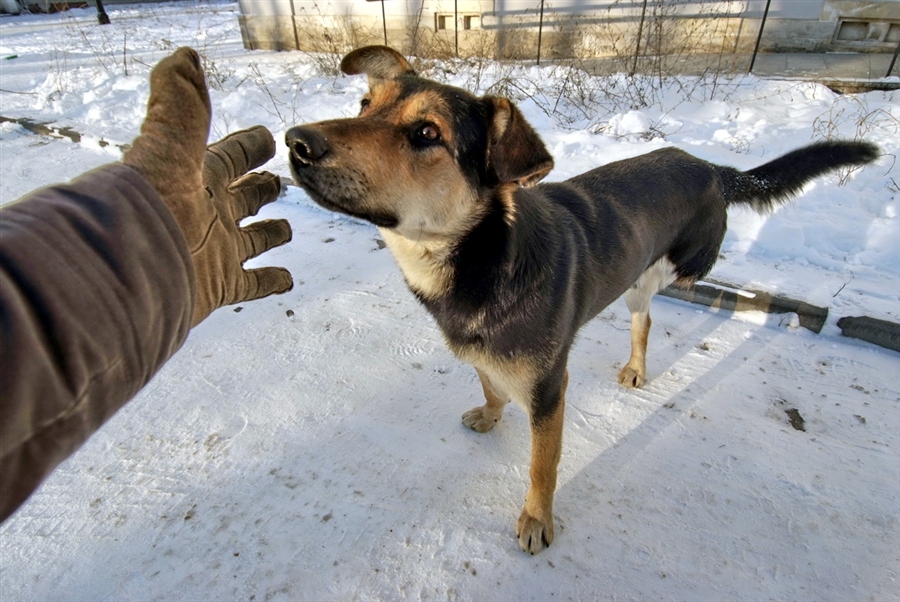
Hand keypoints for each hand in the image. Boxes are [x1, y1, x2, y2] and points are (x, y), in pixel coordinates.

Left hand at [124, 47, 292, 325]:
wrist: (127, 270)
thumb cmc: (147, 202)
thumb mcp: (167, 143)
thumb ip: (181, 102)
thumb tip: (185, 56)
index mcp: (196, 176)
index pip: (231, 155)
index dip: (250, 146)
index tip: (268, 138)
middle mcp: (206, 212)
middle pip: (242, 196)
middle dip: (261, 189)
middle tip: (279, 182)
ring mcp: (215, 250)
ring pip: (252, 239)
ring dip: (270, 234)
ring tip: (285, 229)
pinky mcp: (219, 284)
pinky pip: (253, 283)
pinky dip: (271, 281)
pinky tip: (287, 279)